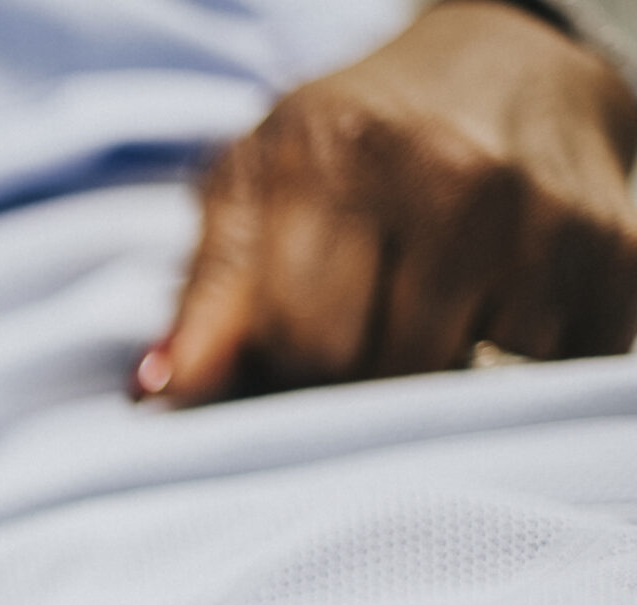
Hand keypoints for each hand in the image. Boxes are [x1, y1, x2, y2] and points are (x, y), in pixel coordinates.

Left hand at [139, 1, 636, 404]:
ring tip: (425, 306)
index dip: (283, 372)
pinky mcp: (609, 247)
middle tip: (358, 331)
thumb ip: (207, 294)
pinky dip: (513, 358)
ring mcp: (534, 209)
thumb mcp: (257, 187)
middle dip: (351, 375)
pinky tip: (496, 302)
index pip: (295, 341)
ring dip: (431, 368)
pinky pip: (543, 368)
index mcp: (328, 153)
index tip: (286, 354)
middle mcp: (440, 172)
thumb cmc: (353, 143)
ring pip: (454, 380)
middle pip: (372, 368)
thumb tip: (156, 397)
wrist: (503, 64)